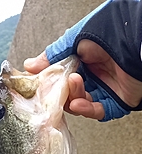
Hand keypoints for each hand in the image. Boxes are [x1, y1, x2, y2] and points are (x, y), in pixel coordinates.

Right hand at [24, 40, 141, 119]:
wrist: (133, 41)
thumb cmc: (109, 33)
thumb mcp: (74, 40)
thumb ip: (52, 55)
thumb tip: (30, 66)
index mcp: (84, 61)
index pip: (62, 79)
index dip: (51, 83)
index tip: (40, 84)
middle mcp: (94, 77)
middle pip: (70, 94)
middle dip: (62, 92)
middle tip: (57, 86)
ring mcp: (104, 90)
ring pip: (81, 104)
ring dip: (74, 98)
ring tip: (74, 84)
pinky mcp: (115, 102)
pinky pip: (97, 111)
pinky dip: (86, 109)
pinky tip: (78, 104)